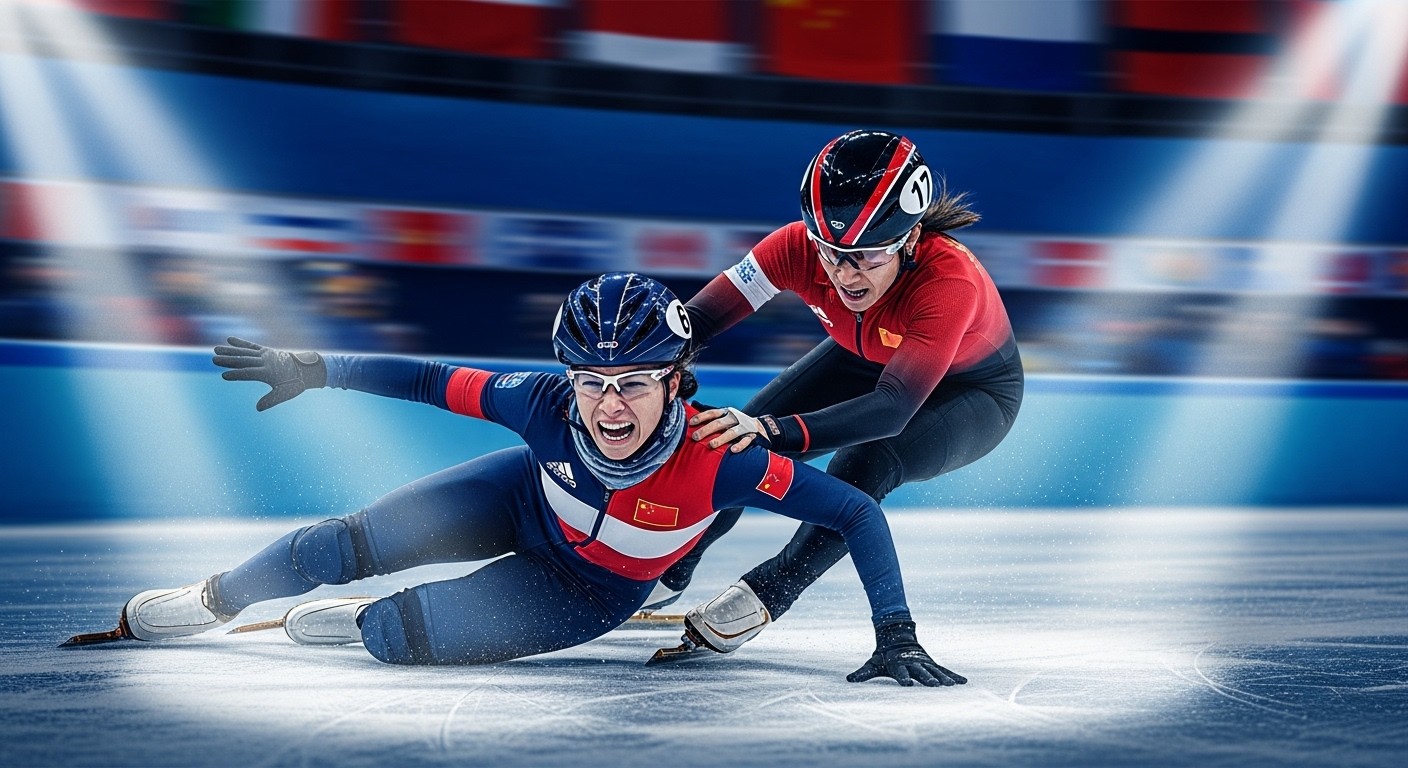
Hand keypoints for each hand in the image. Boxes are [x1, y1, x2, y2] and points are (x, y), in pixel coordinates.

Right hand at [212, 337, 325, 411]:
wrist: (307, 369)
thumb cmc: (295, 383)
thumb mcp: (285, 393)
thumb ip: (271, 400)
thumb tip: (258, 408)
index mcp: (268, 373)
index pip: (249, 374)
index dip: (236, 375)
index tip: (224, 375)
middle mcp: (265, 362)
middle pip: (243, 361)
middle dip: (228, 360)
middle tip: (213, 359)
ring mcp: (266, 354)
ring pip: (245, 352)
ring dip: (230, 351)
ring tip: (216, 349)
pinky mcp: (267, 350)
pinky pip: (251, 346)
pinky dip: (241, 343)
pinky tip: (230, 340)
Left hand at [690, 406, 769, 451]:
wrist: (760, 427)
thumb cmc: (735, 424)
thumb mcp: (725, 417)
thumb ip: (711, 417)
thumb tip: (690, 413)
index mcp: (726, 413)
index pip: (712, 413)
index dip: (702, 417)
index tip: (691, 423)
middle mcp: (734, 418)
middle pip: (719, 423)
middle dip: (706, 430)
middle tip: (695, 437)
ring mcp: (744, 427)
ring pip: (731, 432)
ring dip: (720, 439)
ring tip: (711, 445)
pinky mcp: (752, 436)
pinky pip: (745, 441)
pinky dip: (739, 445)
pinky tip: (732, 450)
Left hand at [847, 621, 966, 686]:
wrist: (896, 635)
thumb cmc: (884, 655)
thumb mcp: (873, 663)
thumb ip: (863, 673)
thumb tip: (848, 679)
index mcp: (898, 664)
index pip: (901, 672)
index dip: (903, 677)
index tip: (907, 684)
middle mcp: (913, 662)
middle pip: (921, 671)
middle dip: (927, 678)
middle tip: (934, 685)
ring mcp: (924, 662)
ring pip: (935, 671)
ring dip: (943, 678)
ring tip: (951, 686)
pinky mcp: (931, 663)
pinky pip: (944, 670)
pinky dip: (954, 676)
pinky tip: (964, 682)